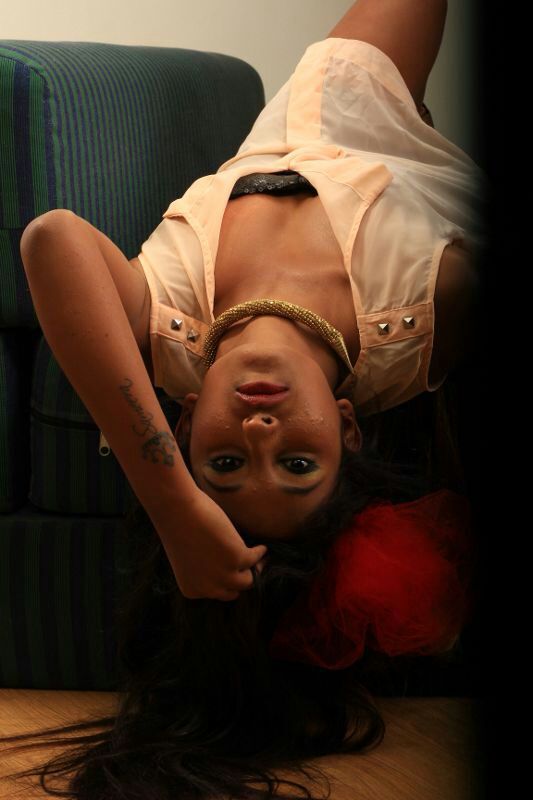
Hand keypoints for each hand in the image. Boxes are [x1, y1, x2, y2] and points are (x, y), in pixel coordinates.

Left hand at [152, 489, 267, 601]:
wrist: (176, 509)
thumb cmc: (178, 528)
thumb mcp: (190, 559)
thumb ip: (206, 570)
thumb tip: (240, 569)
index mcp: (192, 590)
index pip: (217, 592)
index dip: (225, 580)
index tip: (232, 569)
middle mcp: (208, 588)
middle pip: (234, 591)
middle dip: (241, 578)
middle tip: (248, 566)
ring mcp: (224, 575)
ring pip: (248, 580)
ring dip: (254, 569)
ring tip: (257, 557)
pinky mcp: (237, 558)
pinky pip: (256, 558)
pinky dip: (260, 552)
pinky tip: (261, 546)